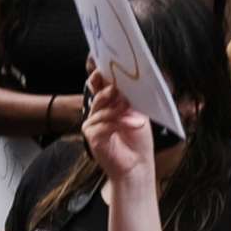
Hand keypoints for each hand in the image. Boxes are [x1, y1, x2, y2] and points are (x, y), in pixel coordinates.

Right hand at [82, 68, 155, 184]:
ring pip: (101, 107)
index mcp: (108, 105)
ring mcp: (93, 124)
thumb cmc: (138, 142)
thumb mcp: (138, 114)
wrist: (137, 166)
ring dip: (119, 108)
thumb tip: (128, 83)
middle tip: (120, 87)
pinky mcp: (92, 136)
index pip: (100, 85)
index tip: (106, 64)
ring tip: (130, 109)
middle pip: (99, 93)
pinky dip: (119, 122)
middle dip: (111, 89)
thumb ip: (130, 99)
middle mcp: (98, 112)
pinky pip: (103, 123)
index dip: (101, 74)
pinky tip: (132, 124)